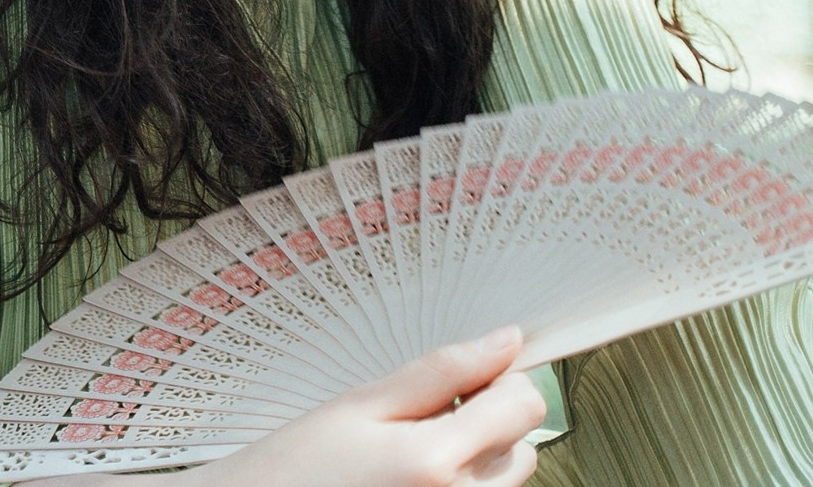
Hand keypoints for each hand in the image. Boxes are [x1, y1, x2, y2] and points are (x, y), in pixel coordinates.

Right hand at [21, 327, 545, 486]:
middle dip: (488, 422)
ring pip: (506, 483)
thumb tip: (506, 341)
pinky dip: (459, 485)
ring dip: (477, 459)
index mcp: (434, 461)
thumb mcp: (357, 406)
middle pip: (522, 448)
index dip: (499, 378)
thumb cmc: (289, 468)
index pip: (523, 404)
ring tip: (410, 454)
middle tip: (423, 415)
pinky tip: (408, 479)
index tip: (464, 376)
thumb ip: (437, 373)